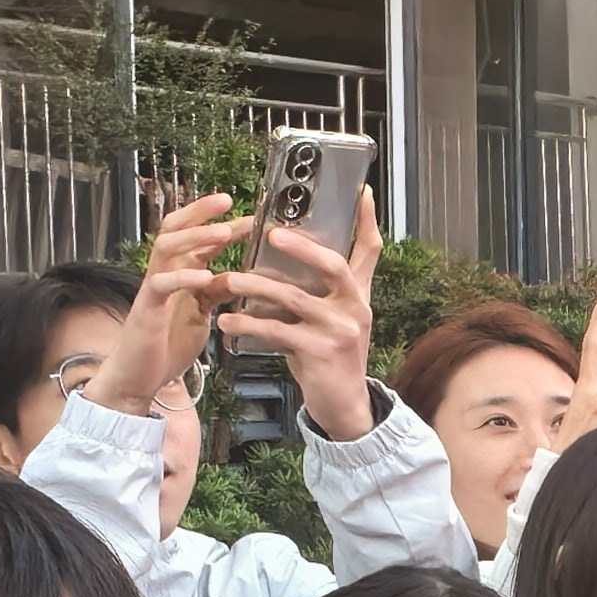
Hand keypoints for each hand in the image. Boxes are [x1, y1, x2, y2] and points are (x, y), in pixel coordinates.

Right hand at [89, 195, 233, 414]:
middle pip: (175, 229)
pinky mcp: (147, 309)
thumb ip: (216, 292)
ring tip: (223, 232)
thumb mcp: (201, 314)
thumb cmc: (166, 346)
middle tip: (227, 200)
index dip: (216, 220)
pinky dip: (183, 277)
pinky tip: (205, 276)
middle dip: (200, 212)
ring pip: (167, 249)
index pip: (193, 236)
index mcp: (177, 274)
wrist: (138, 378)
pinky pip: (162, 285)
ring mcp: (153, 289)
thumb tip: (243, 276)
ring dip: (196, 238)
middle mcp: (163, 275)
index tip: (245, 211)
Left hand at [222, 190, 383, 440]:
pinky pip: (277, 330)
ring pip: (294, 298)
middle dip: (302, 247)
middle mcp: (355, 308)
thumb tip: (284, 258)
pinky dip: (248, 324)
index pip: (370, 250)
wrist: (342, 405)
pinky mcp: (320, 352)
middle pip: (333, 265)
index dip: (367, 220)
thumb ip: (318, 290)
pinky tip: (226, 322)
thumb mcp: (331, 319)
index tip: (361, 191)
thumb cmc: (328, 357)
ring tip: (228, 281)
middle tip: (272, 234)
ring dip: (256, 287)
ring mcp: (340, 330)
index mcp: (358, 294)